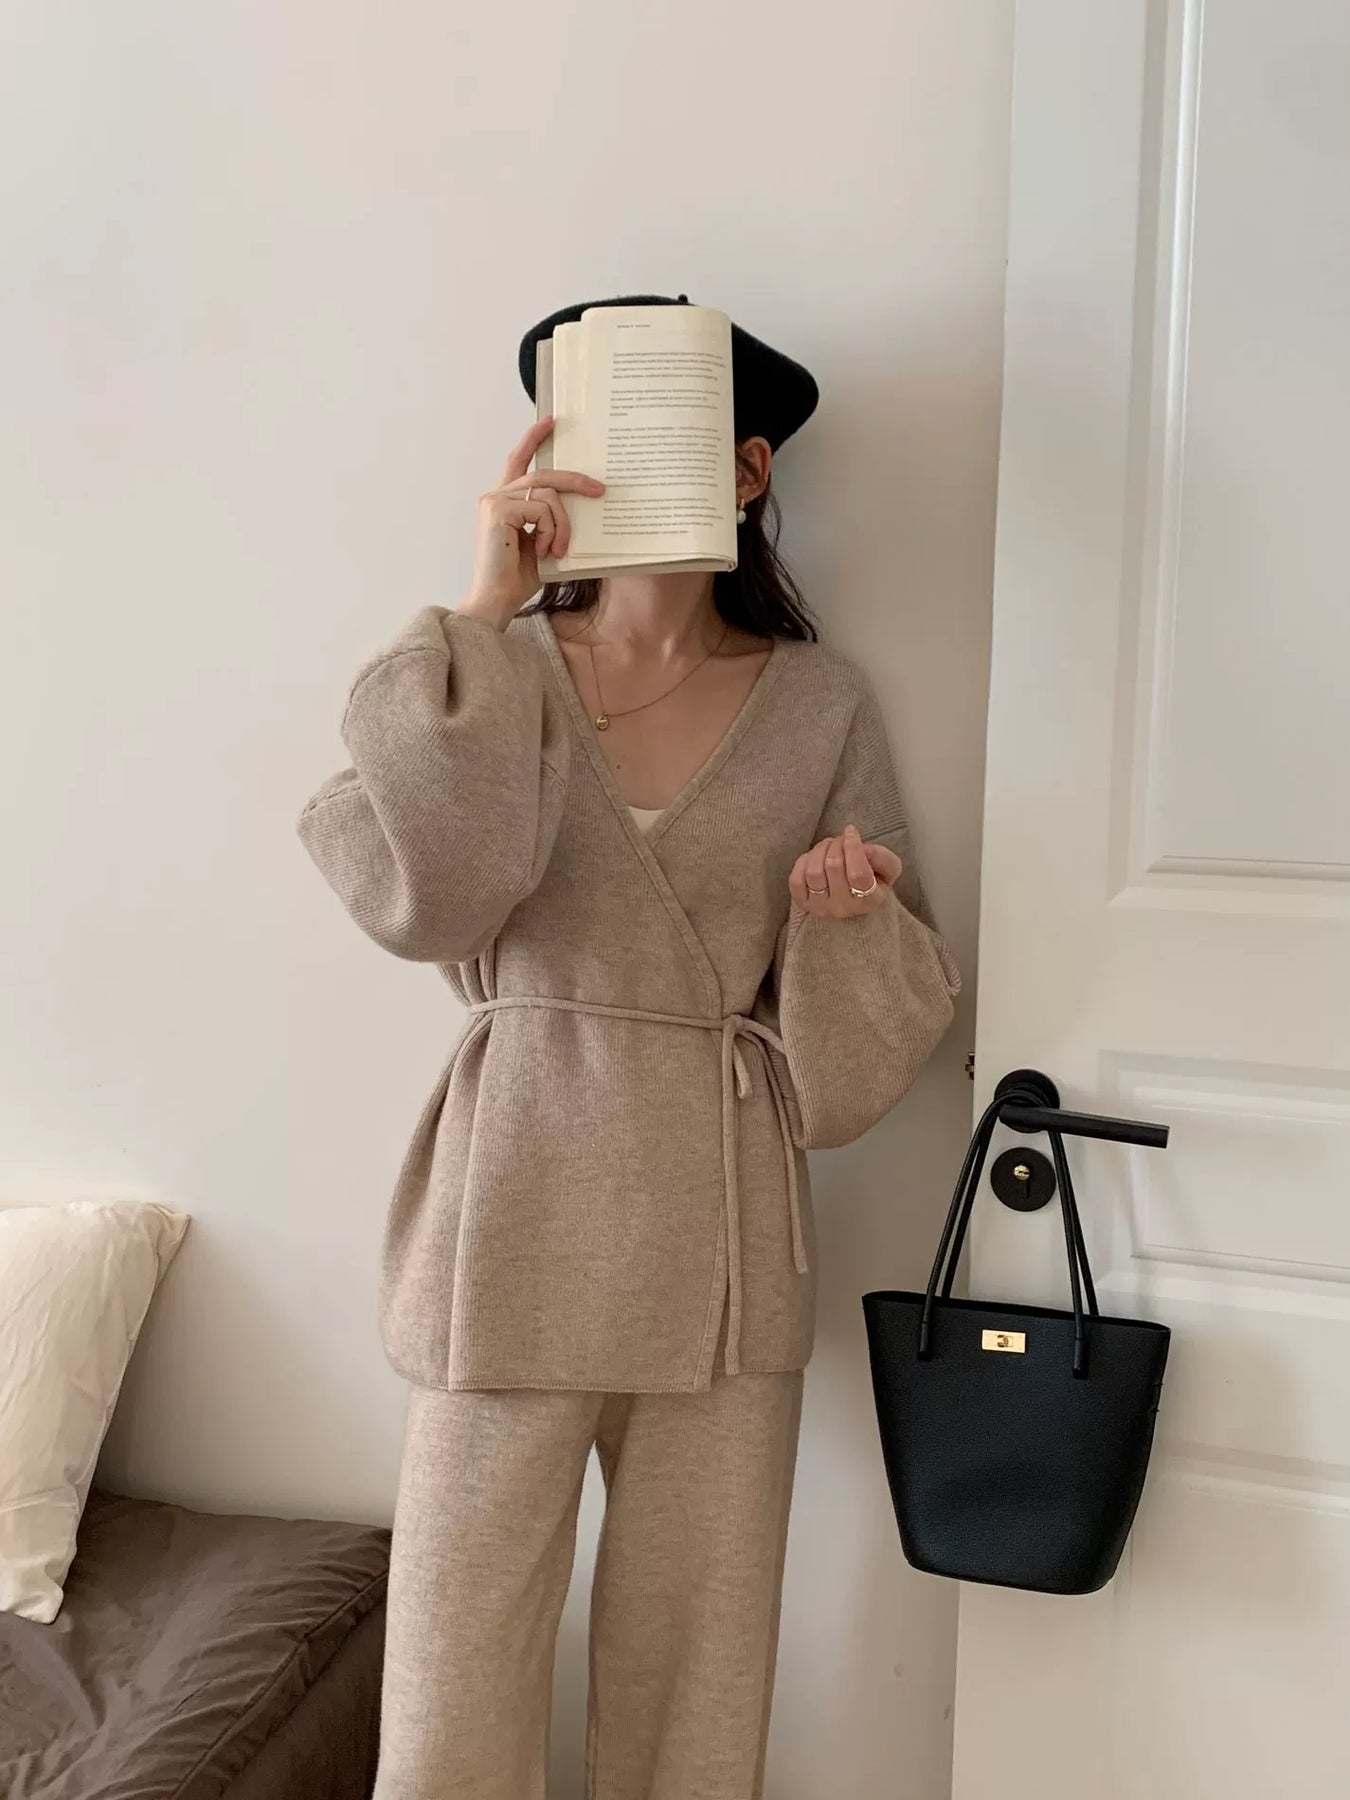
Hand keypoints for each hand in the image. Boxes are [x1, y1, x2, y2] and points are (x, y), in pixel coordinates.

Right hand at [458, 417, 605, 626]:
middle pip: (542, 474)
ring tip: (559, 549)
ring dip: (562, 523)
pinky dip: (550, 530)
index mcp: (504, 502)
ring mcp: (494, 501)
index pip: (518, 461)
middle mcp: (495, 496)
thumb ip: (551, 520)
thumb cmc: (517, 579)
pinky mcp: (498, 510)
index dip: (532, 439)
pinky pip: (541, 508)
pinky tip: (544, 551)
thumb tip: (583, 505)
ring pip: (547, 493)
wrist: (496, 600)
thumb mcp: (542, 543)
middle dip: (574, 480)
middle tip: (599, 490)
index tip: (550, 422)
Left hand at [788, 823, 901, 918]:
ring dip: (821, 850)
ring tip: (829, 846)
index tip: (851, 831)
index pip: (858, 873)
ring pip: (814, 871)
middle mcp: (843, 907)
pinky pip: (796, 879)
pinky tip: (815, 859)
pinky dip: (804, 862)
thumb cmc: (872, 879)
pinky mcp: (803, 903)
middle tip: (841, 839)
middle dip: (837, 844)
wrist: (853, 898)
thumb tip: (861, 847)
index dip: (853, 847)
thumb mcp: (888, 868)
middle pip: (833, 866)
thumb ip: (882, 857)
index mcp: (868, 900)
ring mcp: (820, 907)